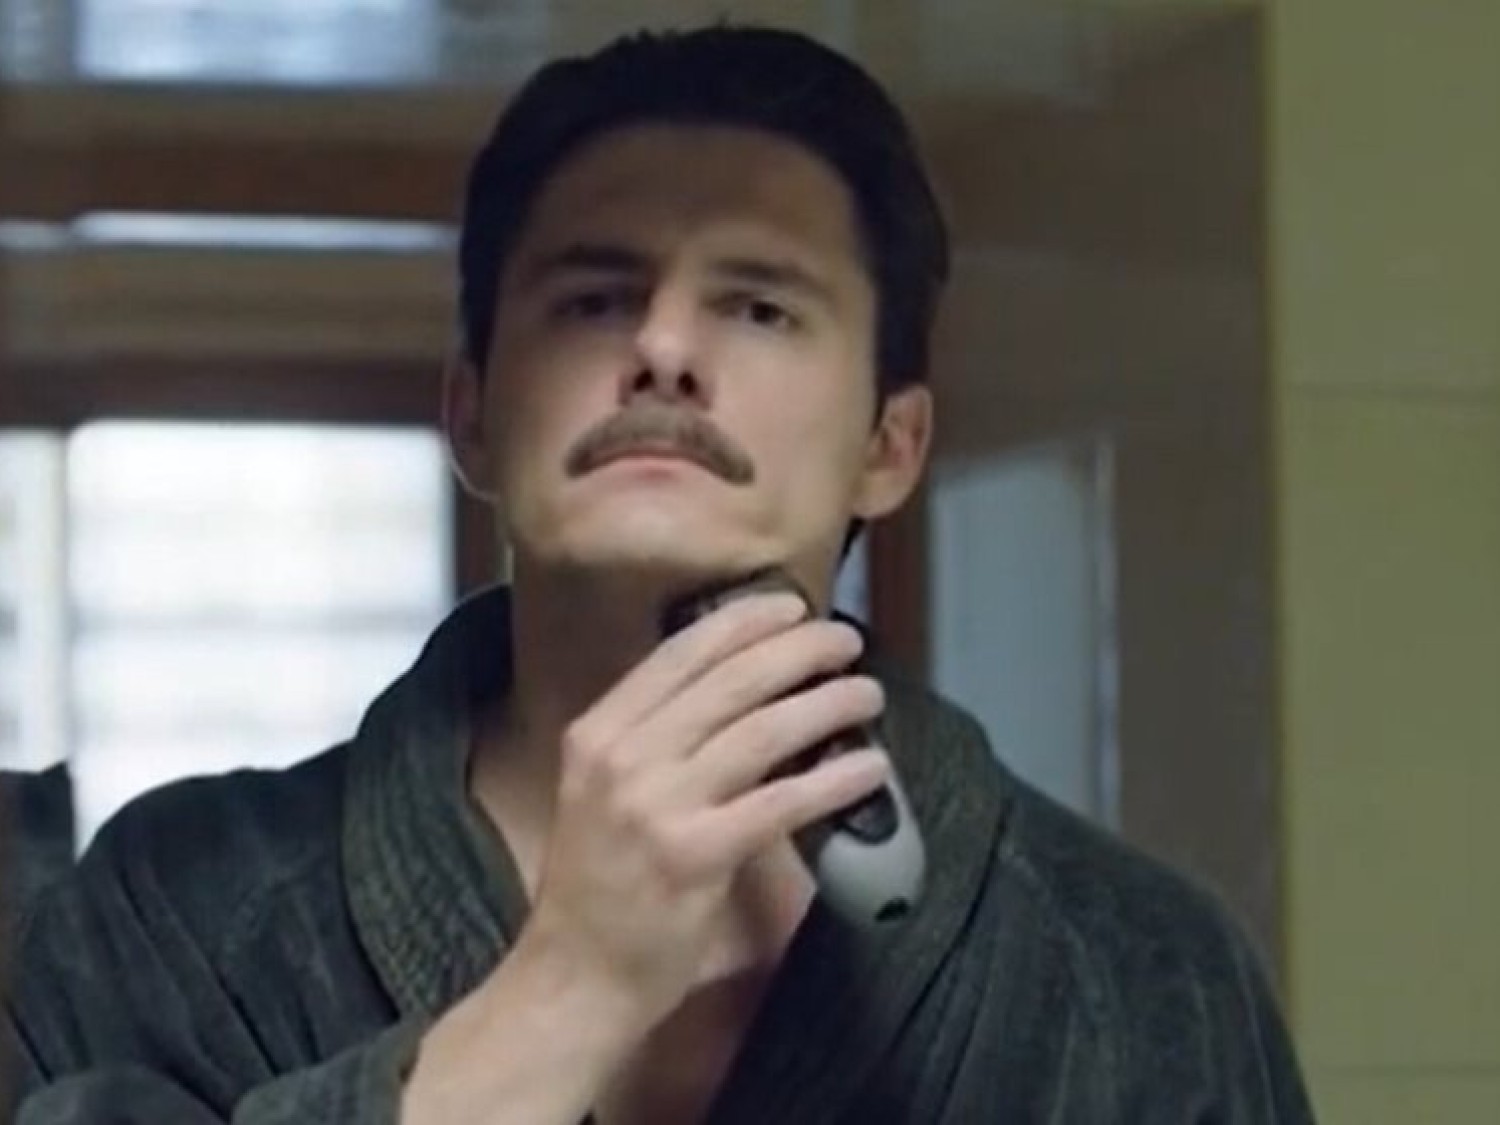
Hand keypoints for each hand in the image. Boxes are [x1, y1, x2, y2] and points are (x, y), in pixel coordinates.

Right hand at [519, 590, 889, 1026]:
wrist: (574, 975)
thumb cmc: (599, 885)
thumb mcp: (602, 791)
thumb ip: (656, 740)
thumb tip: (742, 694)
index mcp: (598, 732)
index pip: (681, 653)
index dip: (744, 622)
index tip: (792, 607)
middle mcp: (622, 757)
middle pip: (731, 681)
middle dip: (800, 650)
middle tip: (846, 642)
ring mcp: (656, 805)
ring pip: (763, 731)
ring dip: (827, 704)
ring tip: (868, 695)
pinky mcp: (694, 856)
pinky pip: (782, 803)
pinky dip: (834, 780)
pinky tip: (869, 767)